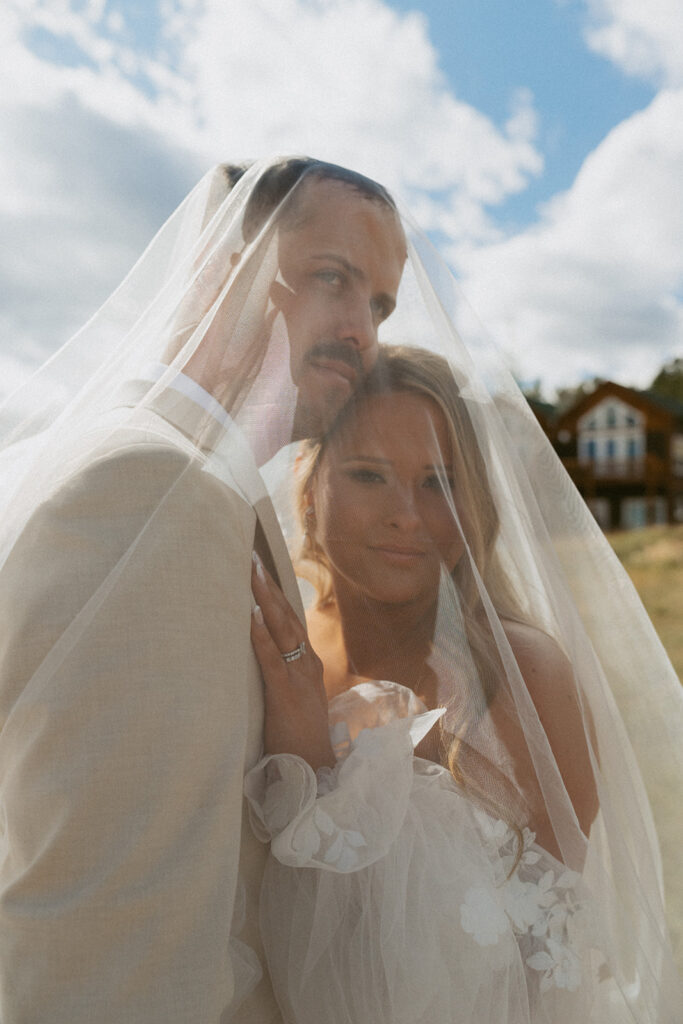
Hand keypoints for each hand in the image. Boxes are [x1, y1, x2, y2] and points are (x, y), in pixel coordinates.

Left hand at [251, 552, 334, 770]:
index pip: (290, 618)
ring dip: (264, 598)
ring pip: (281, 628)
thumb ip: (282, 675)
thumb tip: (260, 656)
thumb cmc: (299, 736)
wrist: (316, 769)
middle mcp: (306, 662)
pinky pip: (272, 658)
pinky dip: (261, 635)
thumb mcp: (294, 697)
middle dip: (268, 584)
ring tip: (250, 571)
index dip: (276, 592)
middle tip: (252, 555)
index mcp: (306, 662)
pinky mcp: (286, 694)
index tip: (261, 566)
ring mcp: (298, 676)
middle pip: (286, 614)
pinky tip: (250, 615)